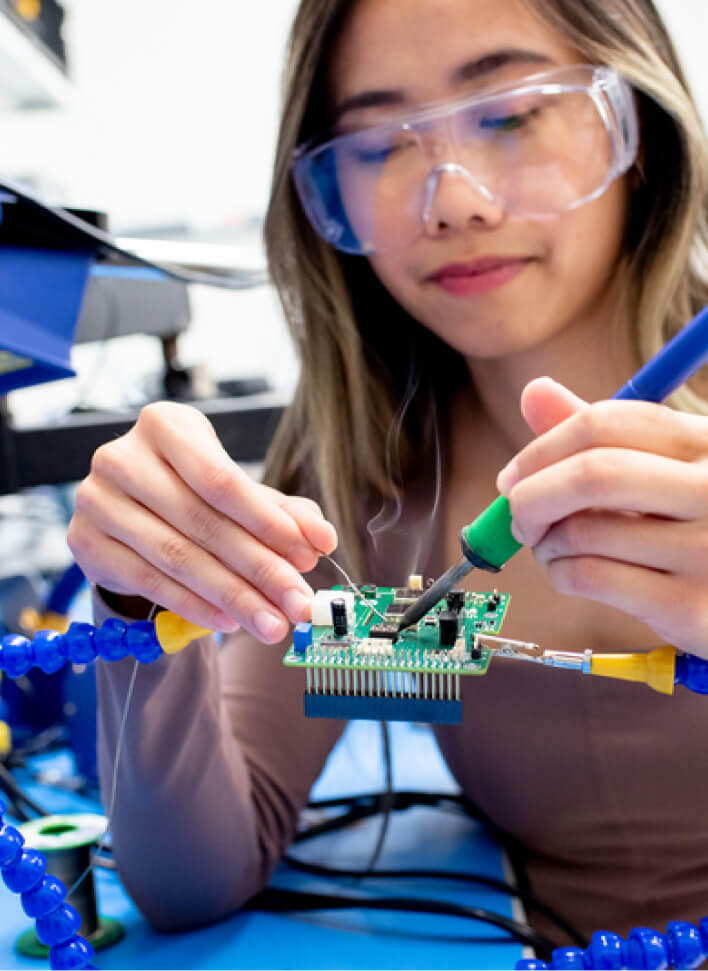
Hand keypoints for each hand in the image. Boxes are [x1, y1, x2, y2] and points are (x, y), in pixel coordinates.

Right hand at [67, 402, 336, 642]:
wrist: (130, 511)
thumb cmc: (194, 492)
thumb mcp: (243, 495)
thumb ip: (286, 512)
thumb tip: (322, 537)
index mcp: (165, 425)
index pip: (222, 480)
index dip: (267, 522)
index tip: (308, 558)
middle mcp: (122, 456)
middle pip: (203, 523)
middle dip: (259, 570)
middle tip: (298, 604)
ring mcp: (96, 499)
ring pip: (177, 557)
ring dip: (233, 597)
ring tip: (272, 623)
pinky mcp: (85, 542)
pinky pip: (149, 581)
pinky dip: (194, 606)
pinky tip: (229, 622)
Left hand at [495, 377, 707, 658]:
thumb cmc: (696, 526)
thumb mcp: (663, 470)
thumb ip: (601, 436)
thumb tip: (535, 391)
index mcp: (707, 442)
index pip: (604, 424)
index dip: (542, 448)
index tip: (513, 477)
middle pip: (592, 475)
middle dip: (532, 496)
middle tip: (517, 515)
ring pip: (584, 533)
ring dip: (544, 544)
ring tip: (550, 548)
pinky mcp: (692, 607)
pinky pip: (592, 578)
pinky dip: (560, 575)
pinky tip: (567, 574)